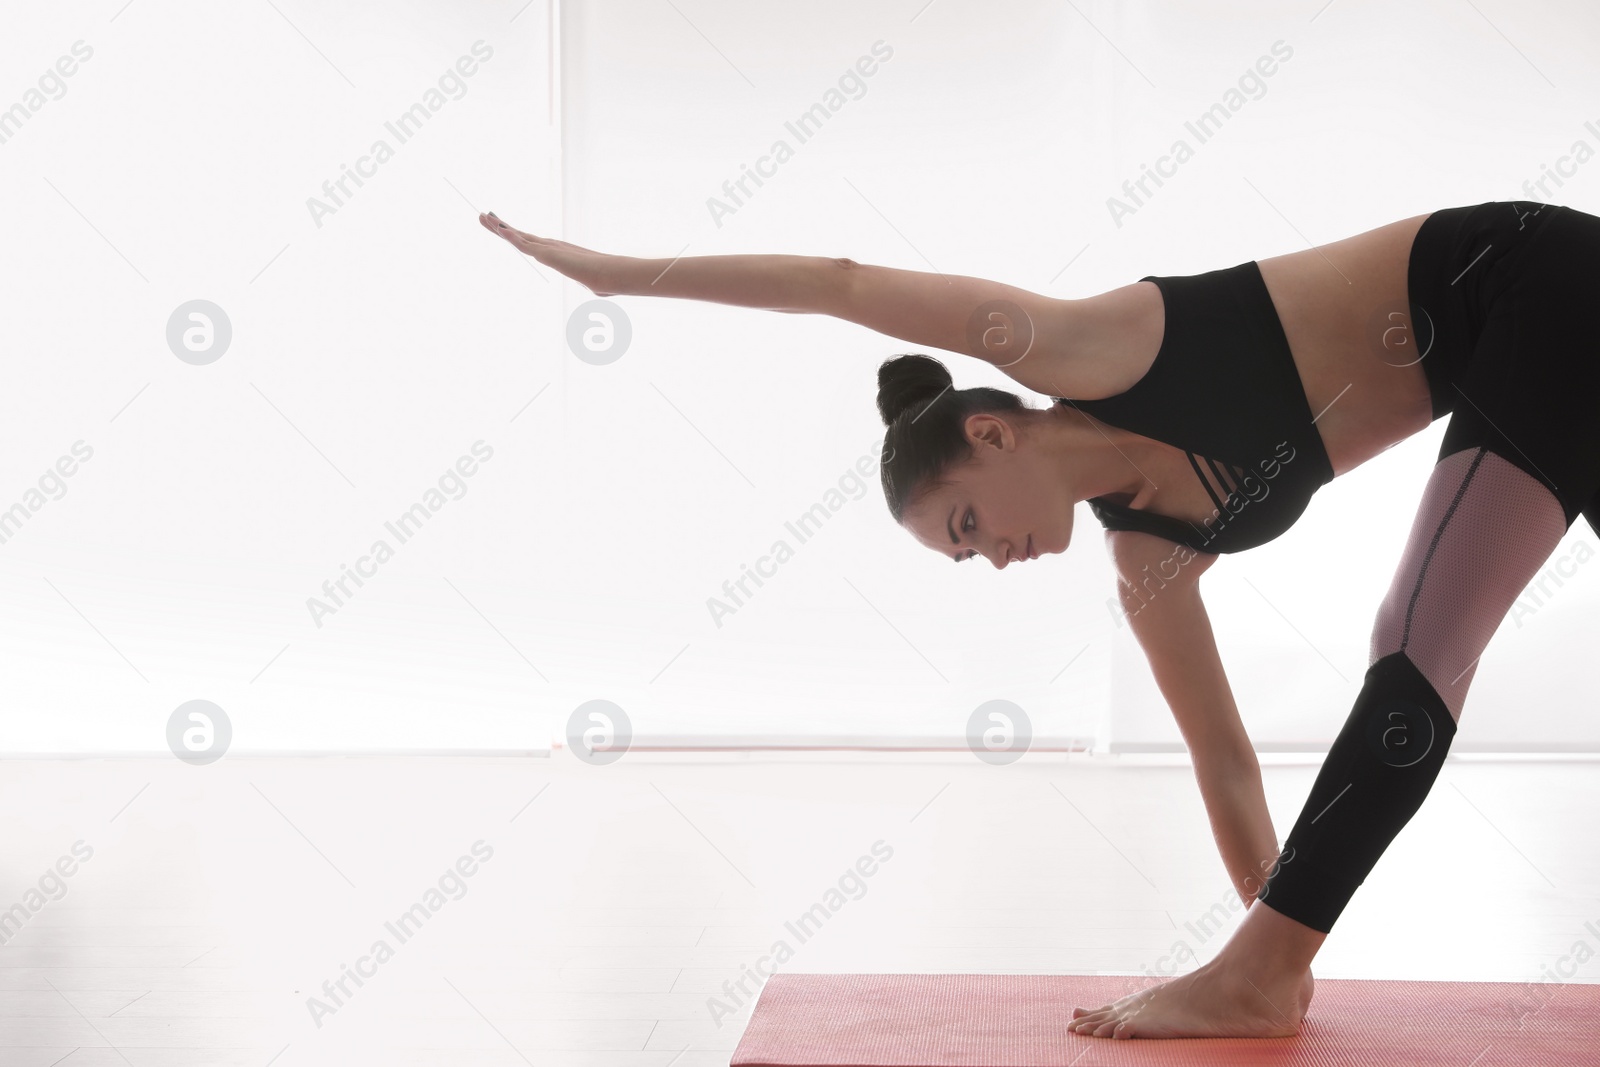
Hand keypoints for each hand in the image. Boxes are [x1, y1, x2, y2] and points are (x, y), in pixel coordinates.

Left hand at [477, 212, 619, 293]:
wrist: (609, 276)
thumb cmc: (603, 280)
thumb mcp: (590, 282)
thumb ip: (588, 282)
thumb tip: (598, 290)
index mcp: (556, 253)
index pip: (529, 242)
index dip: (513, 234)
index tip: (501, 227)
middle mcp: (549, 246)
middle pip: (519, 235)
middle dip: (500, 226)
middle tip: (484, 216)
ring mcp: (548, 248)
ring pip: (517, 236)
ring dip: (499, 227)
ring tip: (483, 217)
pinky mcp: (548, 253)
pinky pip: (524, 244)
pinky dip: (511, 236)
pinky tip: (499, 229)